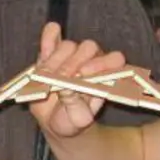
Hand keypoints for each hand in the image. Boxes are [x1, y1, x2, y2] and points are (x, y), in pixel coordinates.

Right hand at [29, 22, 126, 139]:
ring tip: (46, 77)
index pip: (114, 59)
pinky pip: (51, 38)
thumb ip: (74, 104)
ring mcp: (70, 55)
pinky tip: (45, 47)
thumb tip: (66, 86)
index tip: (85, 73)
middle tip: (62, 78)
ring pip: (68, 45)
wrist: (55, 121)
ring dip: (56, 60)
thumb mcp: (77, 119)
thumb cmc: (72, 120)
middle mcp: (90, 61)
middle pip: (88, 47)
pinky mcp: (50, 54)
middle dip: (74, 62)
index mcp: (105, 75)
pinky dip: (48, 38)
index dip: (102, 63)